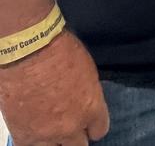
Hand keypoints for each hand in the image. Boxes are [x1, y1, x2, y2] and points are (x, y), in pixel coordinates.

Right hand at [0, 30, 109, 144]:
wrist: (29, 52)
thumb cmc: (59, 49)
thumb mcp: (86, 69)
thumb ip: (87, 91)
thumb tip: (83, 97)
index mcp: (91, 107)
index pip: (100, 129)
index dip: (94, 124)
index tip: (90, 121)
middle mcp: (72, 126)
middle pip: (80, 145)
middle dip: (77, 135)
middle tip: (71, 124)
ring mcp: (47, 135)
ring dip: (55, 139)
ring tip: (51, 126)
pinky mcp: (24, 136)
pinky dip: (33, 140)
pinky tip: (34, 129)